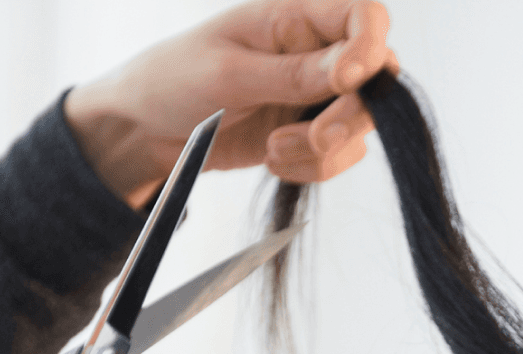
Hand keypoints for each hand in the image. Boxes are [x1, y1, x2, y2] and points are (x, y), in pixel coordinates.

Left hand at [64, 0, 395, 207]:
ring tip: (274, 150)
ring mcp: (315, 95)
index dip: (370, 48)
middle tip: (315, 138)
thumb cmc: (173, 82)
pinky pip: (337, 157)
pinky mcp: (308, 133)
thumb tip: (354, 73)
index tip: (346, 82)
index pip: (365, 16)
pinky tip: (274, 160)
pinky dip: (311, 168)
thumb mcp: (228, 74)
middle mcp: (315, 52)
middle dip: (348, 116)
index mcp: (295, 16)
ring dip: (322, 149)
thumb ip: (293, 74)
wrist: (146, 132)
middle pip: (376, 80)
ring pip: (359, 126)